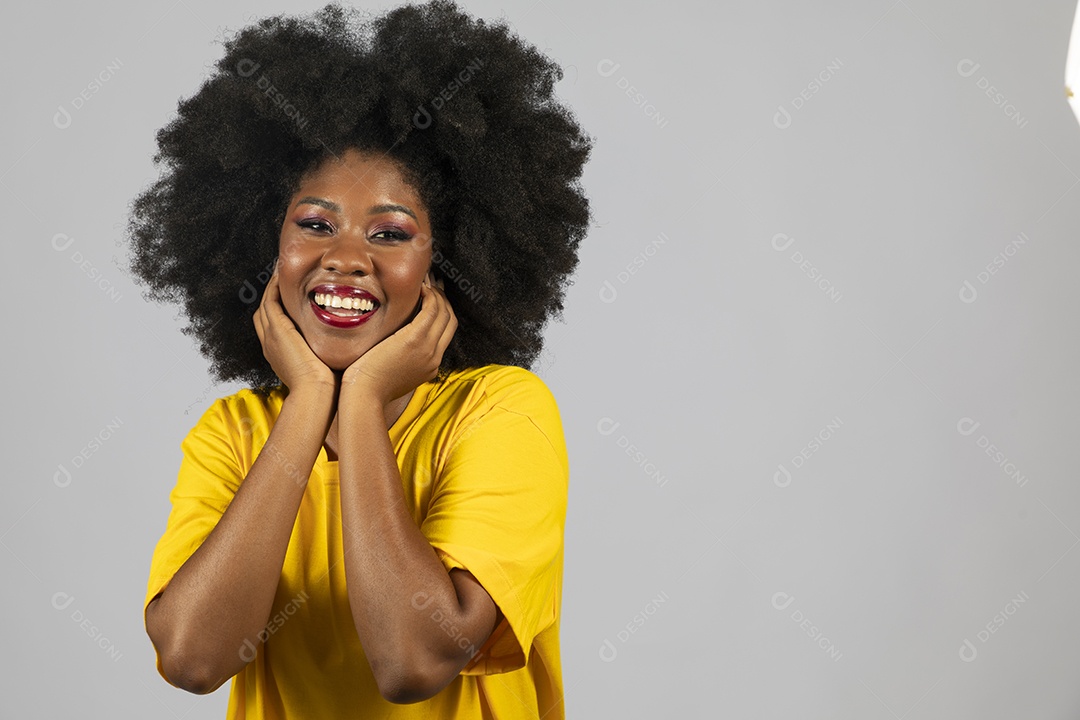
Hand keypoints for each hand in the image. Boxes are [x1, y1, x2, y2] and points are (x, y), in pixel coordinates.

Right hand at [253, 266, 337, 394]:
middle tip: (287, 278)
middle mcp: (271, 344)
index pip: (274, 325)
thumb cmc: (327, 388)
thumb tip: (351, 349)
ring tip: (285, 271)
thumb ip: (332, 354)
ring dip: (274, 286)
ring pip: (266, 303)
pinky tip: (285, 275)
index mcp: (280, 354)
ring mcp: (271, 336)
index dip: (281, 309)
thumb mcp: (326, 367)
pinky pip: (271, 300)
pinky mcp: (277, 330)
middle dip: (274, 294)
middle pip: (265, 312)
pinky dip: (275, 287)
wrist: (316, 395)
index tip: (295, 297)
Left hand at [341, 273, 455, 407]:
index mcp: (431, 366)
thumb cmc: (369, 386)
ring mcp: (427, 349)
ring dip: (437, 293)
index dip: (442, 312)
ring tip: (425, 282)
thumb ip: (402, 359)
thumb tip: (394, 342)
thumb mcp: (393, 373)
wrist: (364, 396)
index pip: (445, 333)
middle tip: (432, 284)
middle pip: (450, 320)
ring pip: (444, 313)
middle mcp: (434, 357)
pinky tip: (420, 288)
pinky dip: (430, 296)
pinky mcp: (415, 339)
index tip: (433, 298)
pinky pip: (431, 310)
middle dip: (444, 299)